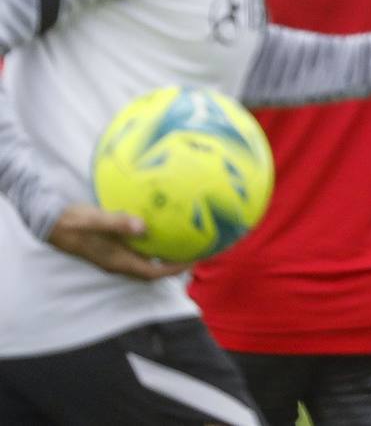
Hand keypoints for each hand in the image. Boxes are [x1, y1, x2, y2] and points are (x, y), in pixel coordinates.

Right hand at [46, 204, 189, 279]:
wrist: (51, 222)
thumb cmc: (73, 222)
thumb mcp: (96, 220)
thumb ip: (118, 224)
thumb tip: (143, 227)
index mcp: (117, 261)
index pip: (152, 273)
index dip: (173, 270)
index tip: (193, 260)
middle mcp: (118, 262)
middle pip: (151, 271)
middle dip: (173, 265)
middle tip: (194, 251)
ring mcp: (113, 256)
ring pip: (144, 261)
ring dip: (162, 255)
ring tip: (183, 241)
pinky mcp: (110, 246)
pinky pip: (136, 249)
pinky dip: (150, 244)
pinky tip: (158, 228)